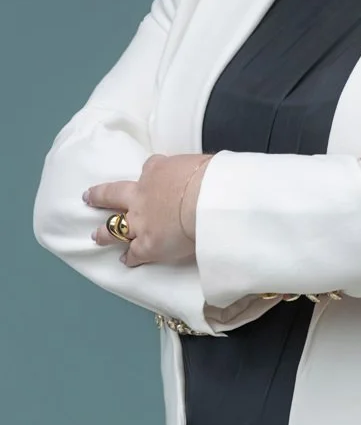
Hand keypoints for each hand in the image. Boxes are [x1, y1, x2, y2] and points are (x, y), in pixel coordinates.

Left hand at [84, 153, 212, 267]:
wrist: (205, 200)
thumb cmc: (208, 179)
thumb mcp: (199, 163)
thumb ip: (192, 169)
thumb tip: (199, 171)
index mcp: (157, 171)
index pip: (150, 167)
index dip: (150, 170)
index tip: (150, 171)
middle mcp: (141, 196)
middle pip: (114, 194)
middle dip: (100, 196)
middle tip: (88, 197)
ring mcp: (141, 222)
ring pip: (115, 227)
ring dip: (104, 232)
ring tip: (96, 236)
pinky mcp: (147, 245)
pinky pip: (134, 253)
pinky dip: (129, 258)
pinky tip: (125, 261)